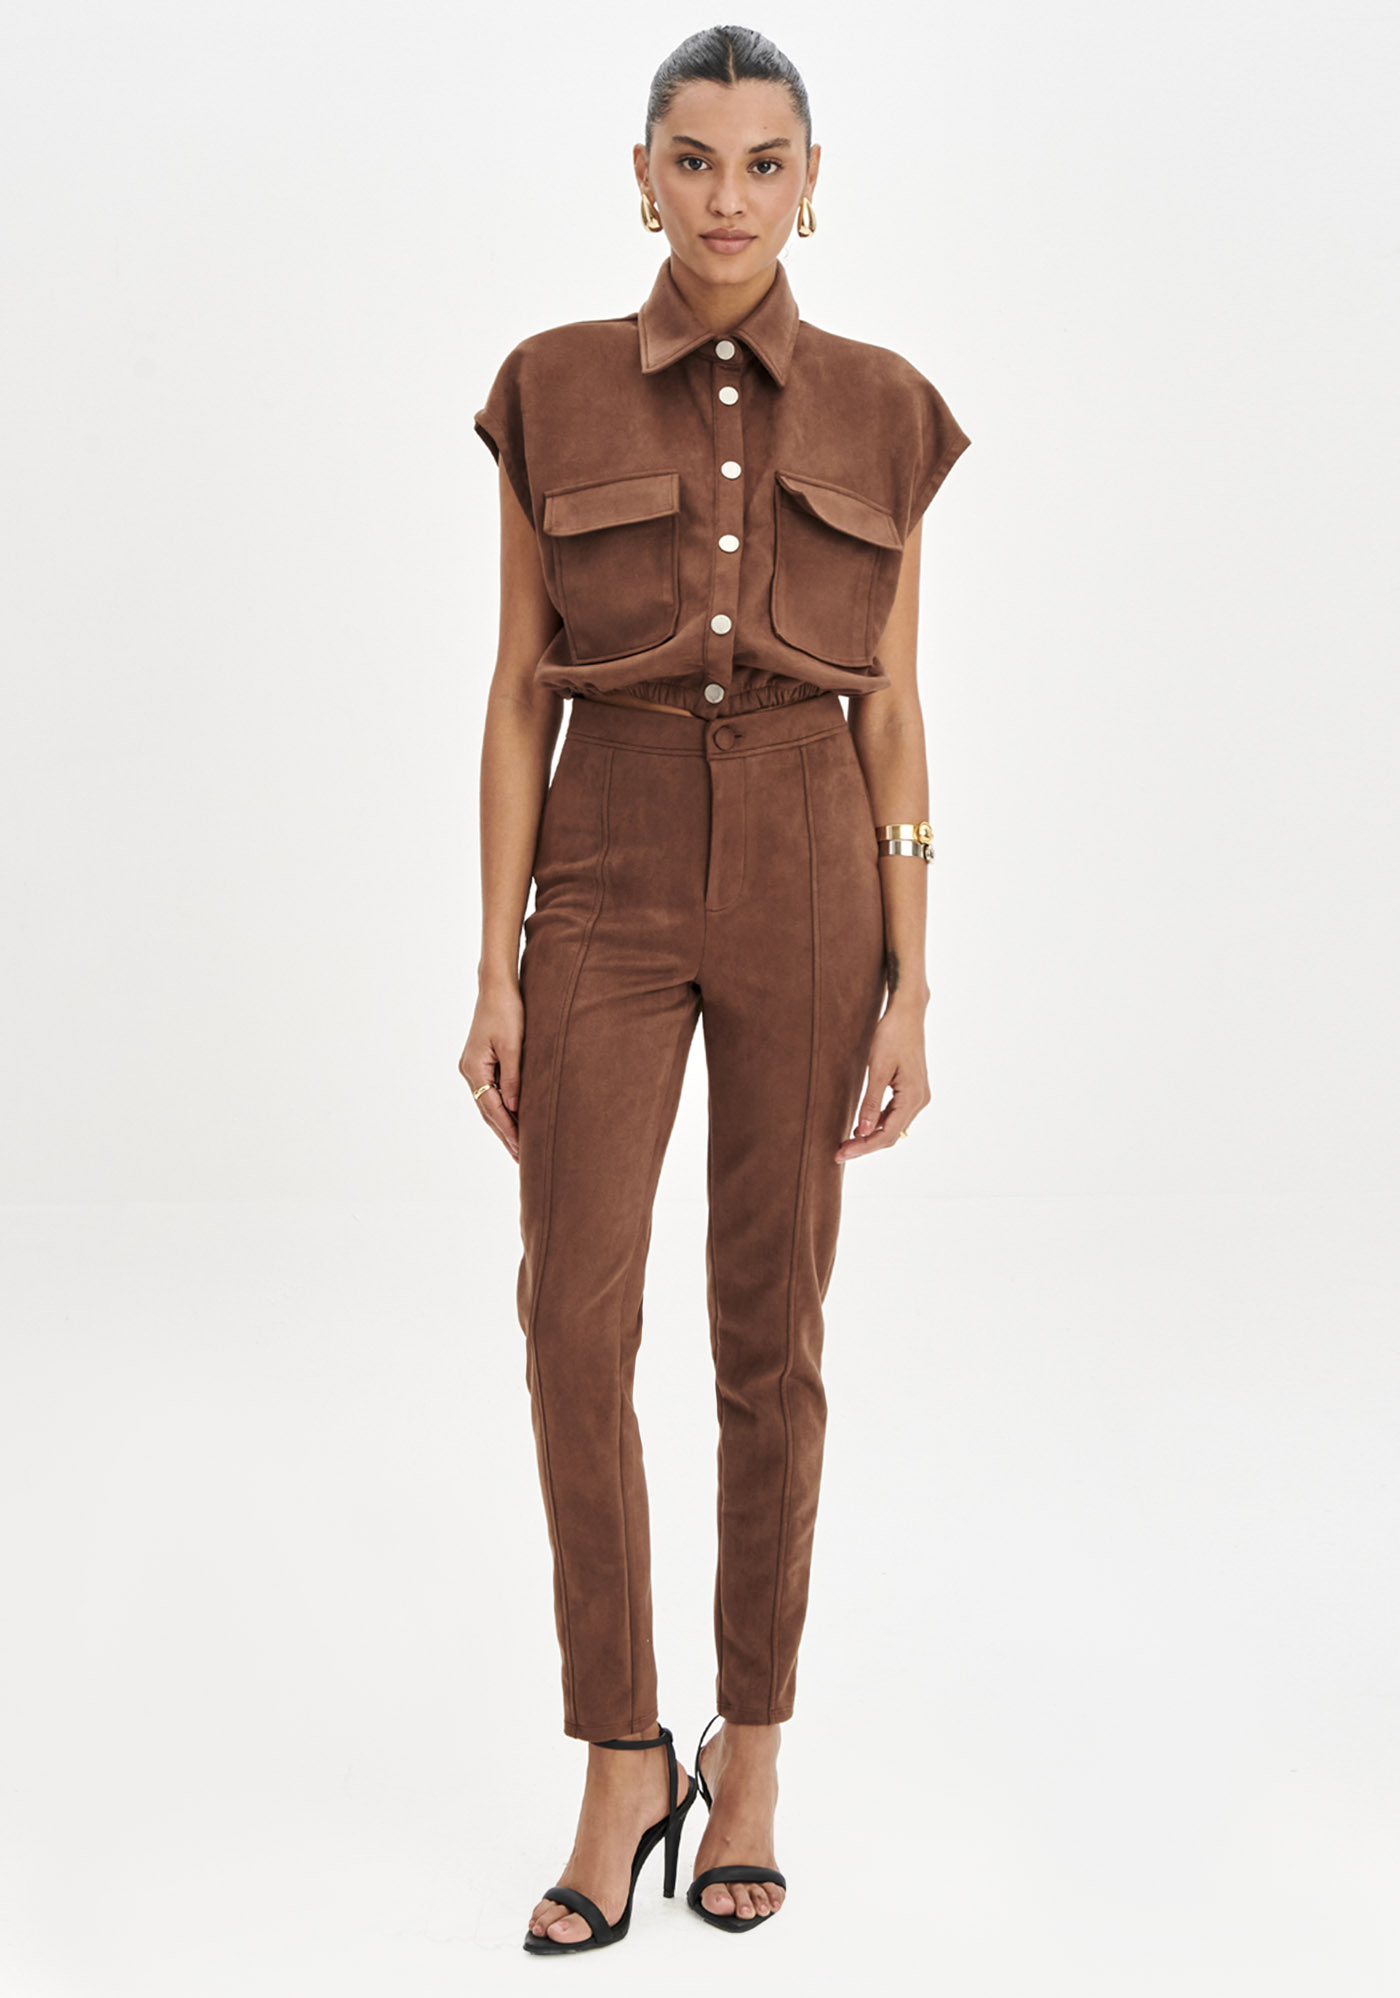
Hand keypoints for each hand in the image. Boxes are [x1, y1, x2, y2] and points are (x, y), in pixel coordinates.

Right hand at [458, 978, 523, 1163]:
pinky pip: (491, 1091)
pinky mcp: (481, 1061)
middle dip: (504, 1134)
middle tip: (521, 1159)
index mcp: (474, 1069)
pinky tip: (514, 1117)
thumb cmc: (507, 1011)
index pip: (492, 1108)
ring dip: (503, 1123)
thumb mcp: (513, 1046)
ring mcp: (473, 1067)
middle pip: (487, 1110)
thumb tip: (515, 1108)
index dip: (508, 1130)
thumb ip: (514, 1078)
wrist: (497, 987)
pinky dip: (502, 1107)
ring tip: (518, 1146)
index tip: (521, 1150)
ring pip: (488, 1103)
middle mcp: (469, 1071)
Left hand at [835, 1001, 929, 1161]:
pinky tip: (862, 1126)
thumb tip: (864, 1131)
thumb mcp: (878, 1069)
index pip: (886, 1135)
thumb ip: (871, 1103)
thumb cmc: (892, 1035)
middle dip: (865, 1145)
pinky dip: (879, 1124)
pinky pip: (895, 1115)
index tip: (840, 1154)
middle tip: (839, 1153)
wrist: (907, 1013)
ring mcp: (918, 1095)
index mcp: (913, 1097)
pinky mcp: (912, 1090)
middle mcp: (920, 1100)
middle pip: (891, 1135)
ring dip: (871, 1136)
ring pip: (894, 1127)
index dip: (863, 1148)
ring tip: (846, 1143)